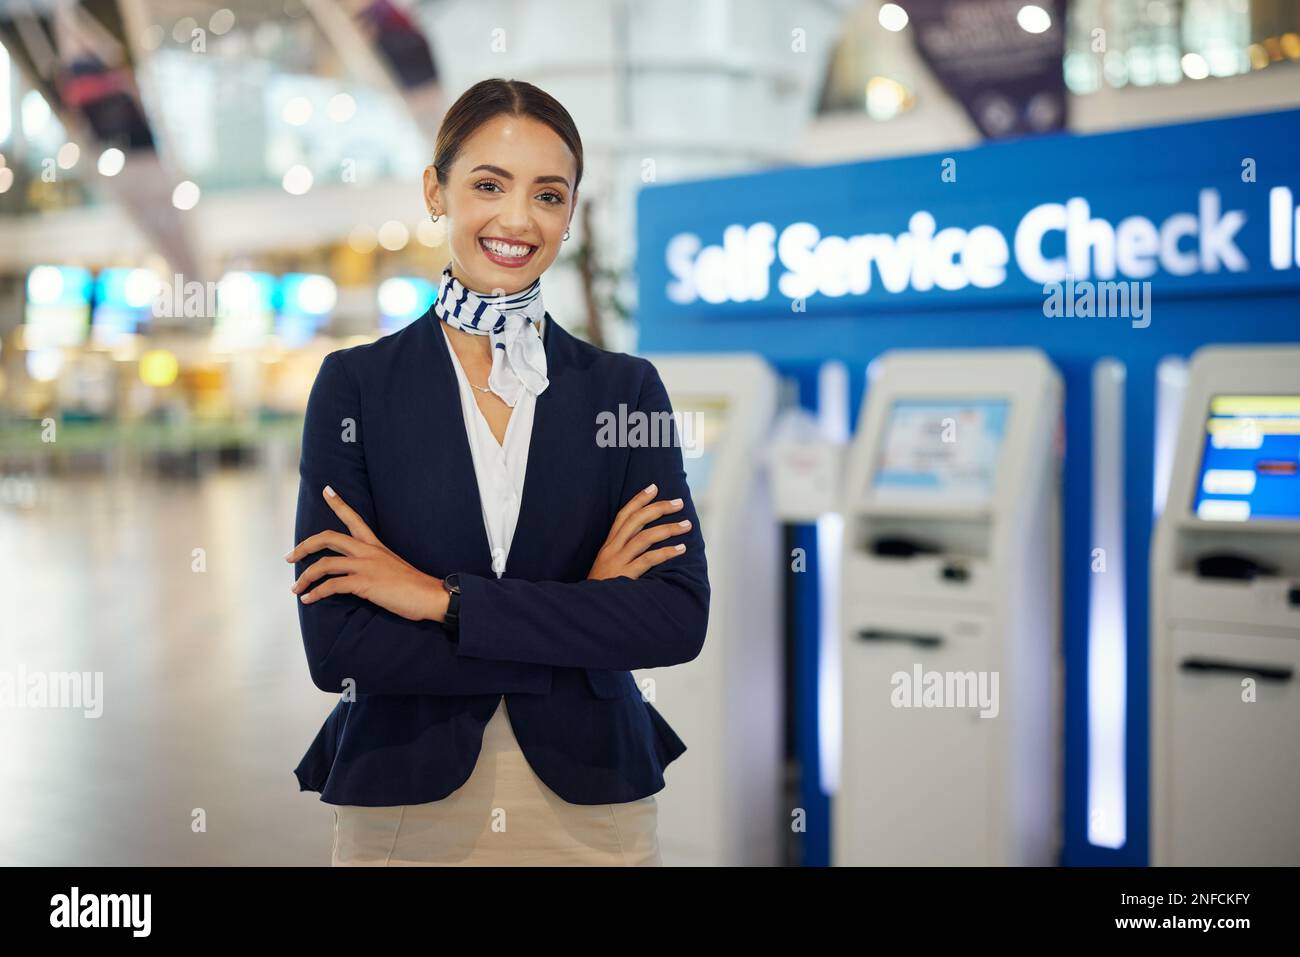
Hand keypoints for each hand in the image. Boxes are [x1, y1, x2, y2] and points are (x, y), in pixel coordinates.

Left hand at [286, 485, 449, 622]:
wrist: (430, 595)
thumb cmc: (413, 585)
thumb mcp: (392, 567)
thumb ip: (373, 565)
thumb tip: (357, 574)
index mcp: (375, 545)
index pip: (354, 518)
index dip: (338, 503)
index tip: (326, 490)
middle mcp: (368, 551)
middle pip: (328, 538)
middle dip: (304, 546)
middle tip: (290, 557)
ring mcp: (366, 566)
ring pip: (324, 564)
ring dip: (305, 577)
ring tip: (296, 588)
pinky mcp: (365, 583)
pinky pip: (332, 586)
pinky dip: (316, 593)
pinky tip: (309, 599)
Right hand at [587, 483, 689, 580]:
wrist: (586, 610)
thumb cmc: (601, 590)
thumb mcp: (607, 567)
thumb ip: (622, 554)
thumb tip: (645, 542)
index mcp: (608, 545)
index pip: (623, 516)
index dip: (638, 500)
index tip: (653, 488)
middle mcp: (611, 549)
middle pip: (636, 521)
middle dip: (658, 508)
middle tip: (678, 502)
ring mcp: (617, 562)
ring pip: (645, 537)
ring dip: (668, 528)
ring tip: (686, 525)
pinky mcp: (624, 576)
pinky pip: (648, 560)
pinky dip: (666, 552)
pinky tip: (680, 549)